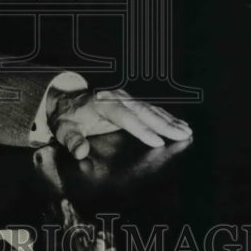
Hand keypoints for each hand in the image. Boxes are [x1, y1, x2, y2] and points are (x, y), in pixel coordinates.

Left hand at [48, 87, 191, 159]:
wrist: (66, 101)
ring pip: (151, 110)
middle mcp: (117, 98)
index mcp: (102, 103)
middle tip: (182, 136)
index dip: (141, 129)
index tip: (158, 141)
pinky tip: (179, 124)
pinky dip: (166, 117)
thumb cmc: (67, 117)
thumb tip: (80, 152)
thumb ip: (72, 141)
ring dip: (170, 121)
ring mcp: (125, 98)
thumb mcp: (63, 130)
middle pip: (143, 111)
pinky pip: (151, 110)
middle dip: (164, 125)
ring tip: (187, 132)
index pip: (124, 116)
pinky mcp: (130, 102)